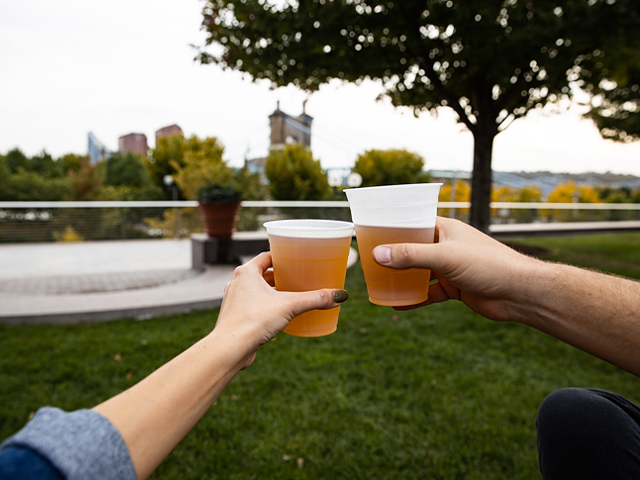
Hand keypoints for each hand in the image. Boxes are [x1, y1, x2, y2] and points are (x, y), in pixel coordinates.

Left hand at [212, 252, 348, 367]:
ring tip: (292, 295)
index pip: (267, 256)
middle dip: (281, 275)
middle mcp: (237, 283)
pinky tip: (279, 314)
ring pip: (258, 290)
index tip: (297, 260)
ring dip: (273, 291)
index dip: (283, 256)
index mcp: (246, 272)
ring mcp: (235, 300)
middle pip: (263, 273)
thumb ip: (315, 299)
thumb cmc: (253, 321)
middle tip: (299, 278)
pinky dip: (267, 305)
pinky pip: (254, 305)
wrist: (230, 349)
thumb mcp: (290, 306)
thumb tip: (340, 295)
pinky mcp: (236, 316)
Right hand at [372, 217, 537, 321]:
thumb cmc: (489, 265)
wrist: (520, 293)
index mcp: (446, 229)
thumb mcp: (445, 257)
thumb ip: (410, 256)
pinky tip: (398, 304)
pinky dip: (415, 298)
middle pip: (413, 248)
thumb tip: (377, 255)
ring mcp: (450, 267)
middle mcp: (446, 245)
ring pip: (419, 272)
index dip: (392, 226)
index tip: (370, 232)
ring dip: (402, 278)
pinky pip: (429, 292)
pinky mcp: (455, 287)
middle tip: (369, 261)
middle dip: (393, 256)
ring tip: (379, 283)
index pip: (413, 222)